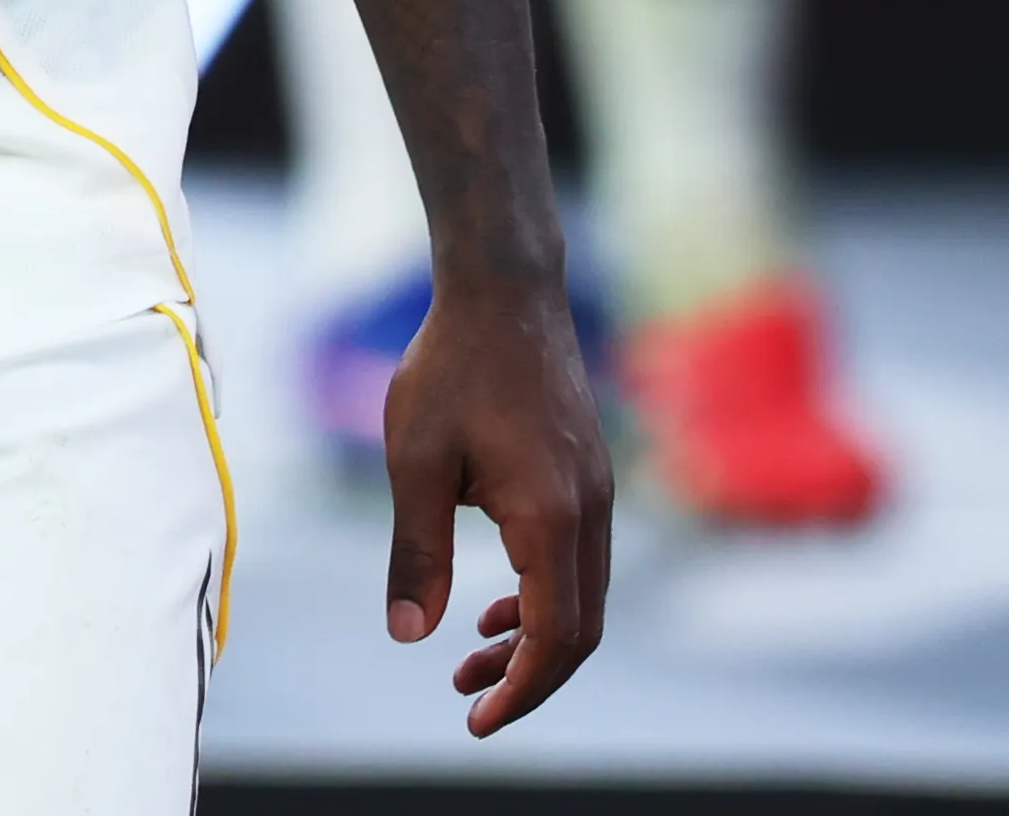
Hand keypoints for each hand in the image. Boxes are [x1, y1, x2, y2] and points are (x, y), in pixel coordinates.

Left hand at [382, 269, 613, 735]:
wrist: (504, 289)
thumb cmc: (452, 367)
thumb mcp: (415, 461)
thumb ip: (417, 553)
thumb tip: (410, 635)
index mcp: (550, 516)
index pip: (554, 636)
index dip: (520, 689)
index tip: (478, 720)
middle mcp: (590, 511)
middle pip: (579, 630)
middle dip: (528, 677)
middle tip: (469, 701)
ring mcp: (598, 492)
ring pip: (583, 598)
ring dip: (533, 639)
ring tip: (469, 661)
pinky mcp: (589, 476)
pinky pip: (579, 562)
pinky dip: (542, 597)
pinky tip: (491, 602)